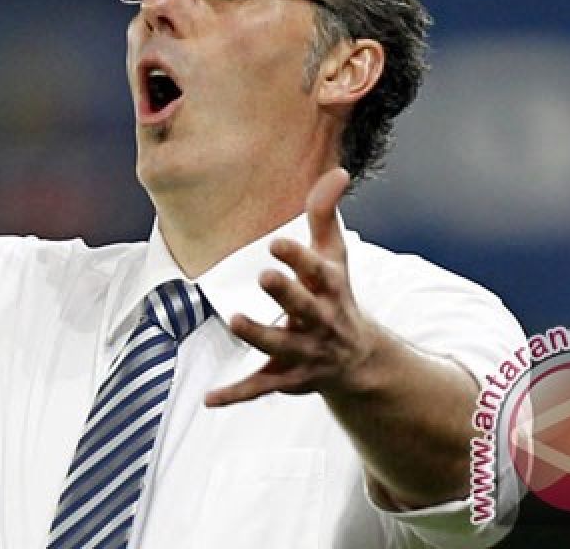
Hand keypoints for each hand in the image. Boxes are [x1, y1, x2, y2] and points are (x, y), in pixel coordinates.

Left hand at [205, 167, 380, 406]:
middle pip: (304, 306)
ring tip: (235, 321)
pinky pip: (260, 387)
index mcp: (330, 288)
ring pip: (280, 345)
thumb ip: (326, 214)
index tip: (277, 242)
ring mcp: (304, 352)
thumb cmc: (337, 296)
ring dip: (259, 334)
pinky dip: (236, 395)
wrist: (359, 362)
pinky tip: (210, 399)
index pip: (316, 270)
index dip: (299, 257)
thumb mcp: (335, 256)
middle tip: (264, 276)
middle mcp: (320, 320)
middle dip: (287, 293)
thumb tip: (338, 170)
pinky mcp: (287, 378)